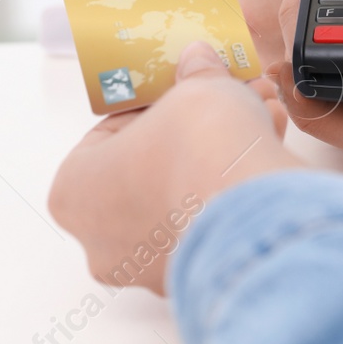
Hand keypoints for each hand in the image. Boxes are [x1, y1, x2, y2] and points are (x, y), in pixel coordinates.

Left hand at [49, 43, 301, 294]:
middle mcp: (104, 240)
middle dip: (193, 132)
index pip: (107, 136)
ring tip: (258, 116)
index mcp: (75, 192)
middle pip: (150, 168)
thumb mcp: (197, 87)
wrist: (256, 215)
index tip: (176, 90)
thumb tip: (199, 63)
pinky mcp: (201, 281)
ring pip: (185, 197)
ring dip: (220, 157)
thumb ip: (195, 73)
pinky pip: (214, 223)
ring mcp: (152, 267)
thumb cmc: (201, 155)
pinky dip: (236, 189)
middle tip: (222, 100)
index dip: (149, 105)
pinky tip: (267, 149)